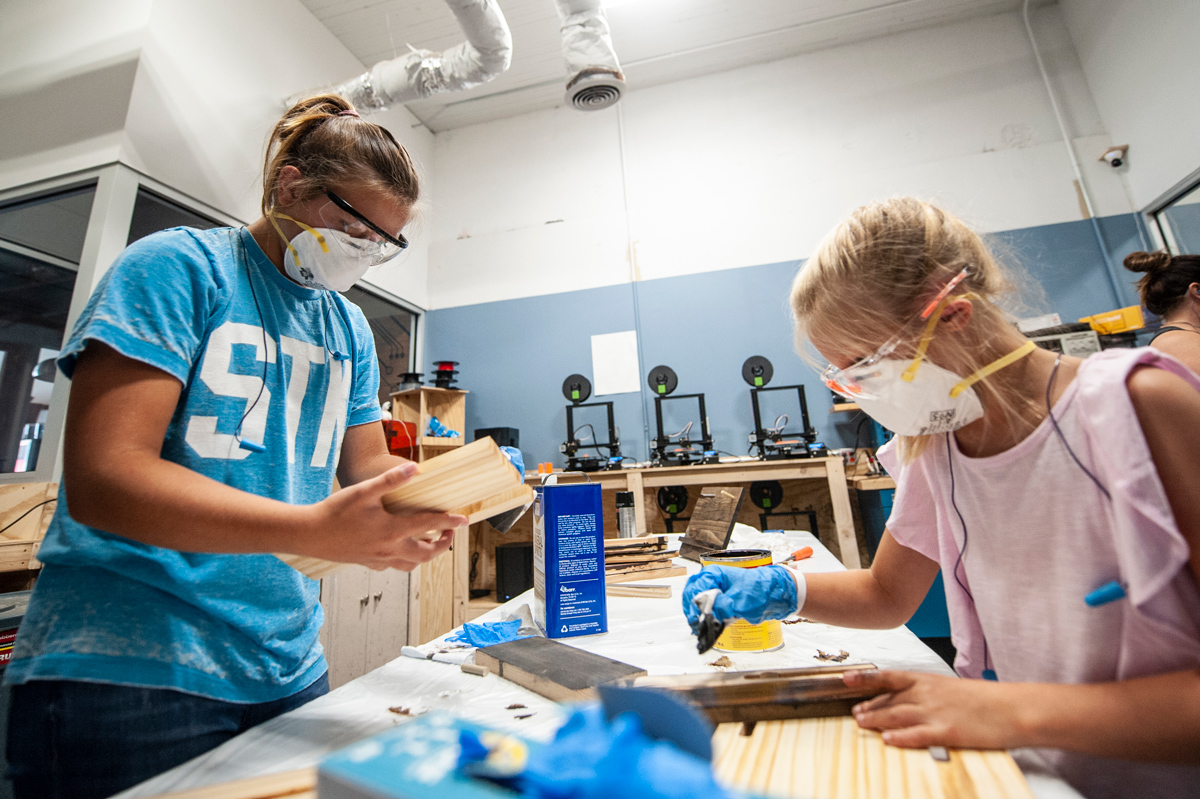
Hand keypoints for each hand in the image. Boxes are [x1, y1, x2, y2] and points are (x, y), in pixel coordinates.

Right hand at [300, 462, 466, 569]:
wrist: (308, 534)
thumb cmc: (334, 511)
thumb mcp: (364, 491)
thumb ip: (391, 481)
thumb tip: (414, 469)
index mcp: (392, 530)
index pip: (429, 526)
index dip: (449, 522)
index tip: (463, 519)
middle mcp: (389, 549)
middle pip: (426, 554)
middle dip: (443, 544)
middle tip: (450, 532)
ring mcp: (378, 559)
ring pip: (411, 564)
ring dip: (425, 555)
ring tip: (430, 542)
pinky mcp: (367, 563)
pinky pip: (392, 566)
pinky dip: (402, 559)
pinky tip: (399, 549)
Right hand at [680, 565, 797, 628]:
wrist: (776, 594)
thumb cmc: (761, 590)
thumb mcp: (740, 600)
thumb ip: (722, 606)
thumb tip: (708, 613)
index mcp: (714, 573)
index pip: (695, 587)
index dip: (694, 604)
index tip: (697, 617)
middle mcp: (712, 580)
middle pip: (693, 594)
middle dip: (692, 610)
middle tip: (696, 624)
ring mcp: (716, 590)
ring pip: (699, 602)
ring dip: (698, 615)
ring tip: (700, 629)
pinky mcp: (721, 600)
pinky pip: (708, 608)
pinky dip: (706, 617)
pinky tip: (707, 627)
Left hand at [845, 669, 1024, 749]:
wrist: (1011, 708)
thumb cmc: (983, 699)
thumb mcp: (950, 688)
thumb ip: (927, 693)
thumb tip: (907, 700)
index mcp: (928, 680)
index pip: (889, 677)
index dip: (865, 678)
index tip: (846, 679)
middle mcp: (926, 694)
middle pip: (889, 700)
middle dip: (869, 706)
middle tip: (854, 713)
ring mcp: (935, 713)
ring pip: (896, 715)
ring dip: (876, 720)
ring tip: (861, 724)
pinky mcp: (945, 732)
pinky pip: (917, 734)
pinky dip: (900, 737)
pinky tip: (888, 739)